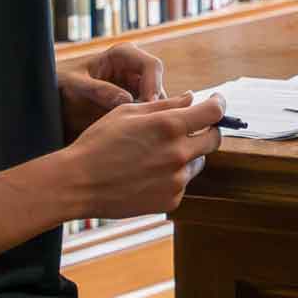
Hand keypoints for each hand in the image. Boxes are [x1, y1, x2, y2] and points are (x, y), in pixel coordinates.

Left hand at [60, 43, 168, 140]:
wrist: (53, 100)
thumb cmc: (61, 85)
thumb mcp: (75, 85)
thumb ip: (98, 90)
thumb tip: (126, 100)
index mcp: (122, 54)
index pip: (151, 65)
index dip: (154, 84)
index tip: (147, 105)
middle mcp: (134, 68)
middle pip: (158, 85)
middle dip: (155, 104)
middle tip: (144, 125)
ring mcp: (137, 87)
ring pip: (157, 102)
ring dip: (151, 116)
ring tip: (137, 132)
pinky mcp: (135, 103)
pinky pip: (148, 114)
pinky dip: (145, 124)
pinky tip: (134, 135)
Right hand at [61, 92, 225, 220]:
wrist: (78, 183)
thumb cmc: (98, 143)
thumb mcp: (128, 113)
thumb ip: (165, 105)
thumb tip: (191, 98)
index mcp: (169, 126)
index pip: (213, 113)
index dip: (219, 105)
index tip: (217, 102)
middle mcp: (178, 154)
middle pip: (214, 139)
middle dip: (208, 130)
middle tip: (194, 128)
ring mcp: (176, 180)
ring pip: (198, 163)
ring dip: (188, 155)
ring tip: (157, 154)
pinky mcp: (170, 200)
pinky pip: (182, 184)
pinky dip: (172, 177)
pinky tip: (147, 174)